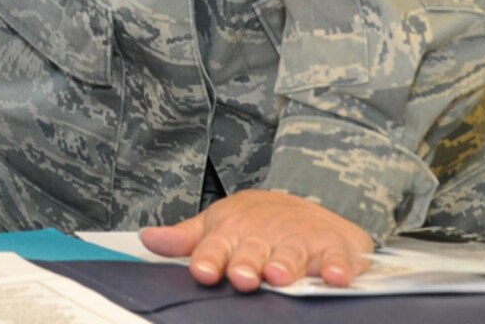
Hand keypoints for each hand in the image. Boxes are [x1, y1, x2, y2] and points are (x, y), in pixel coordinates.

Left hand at [140, 188, 373, 290]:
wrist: (308, 207)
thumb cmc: (254, 225)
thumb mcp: (218, 226)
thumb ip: (186, 239)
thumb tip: (147, 239)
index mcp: (232, 231)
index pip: (216, 247)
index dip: (209, 259)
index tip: (201, 272)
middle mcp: (265, 235)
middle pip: (253, 251)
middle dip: (246, 264)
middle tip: (242, 277)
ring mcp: (300, 239)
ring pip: (291, 255)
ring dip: (286, 264)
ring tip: (279, 276)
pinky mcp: (333, 247)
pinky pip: (337, 258)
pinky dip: (338, 267)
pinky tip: (335, 277)